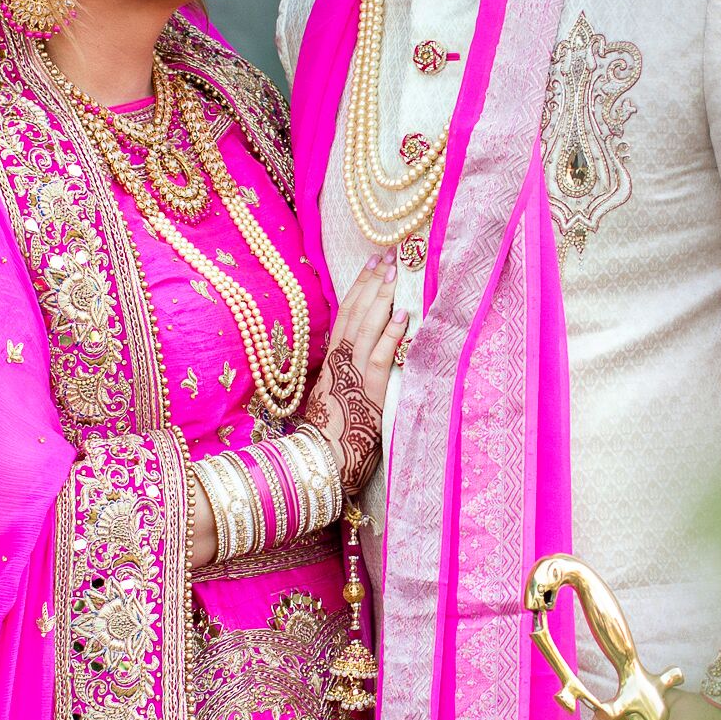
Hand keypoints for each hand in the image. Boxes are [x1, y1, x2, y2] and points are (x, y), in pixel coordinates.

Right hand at [305, 257, 406, 492]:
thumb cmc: (328, 436)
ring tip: (394, 273)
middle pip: (354, 313)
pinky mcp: (368, 392)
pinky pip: (380, 358)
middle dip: (371, 282)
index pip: (344, 315)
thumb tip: (356, 354)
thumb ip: (343, 373)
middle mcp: (340, 362)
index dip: (358, 288)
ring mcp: (353, 375)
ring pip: (367, 328)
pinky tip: (402, 316)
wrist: (318, 463)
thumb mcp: (332, 396)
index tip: (370, 265)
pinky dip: (391, 336)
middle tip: (386, 256)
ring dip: (381, 298)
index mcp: (331, 361)